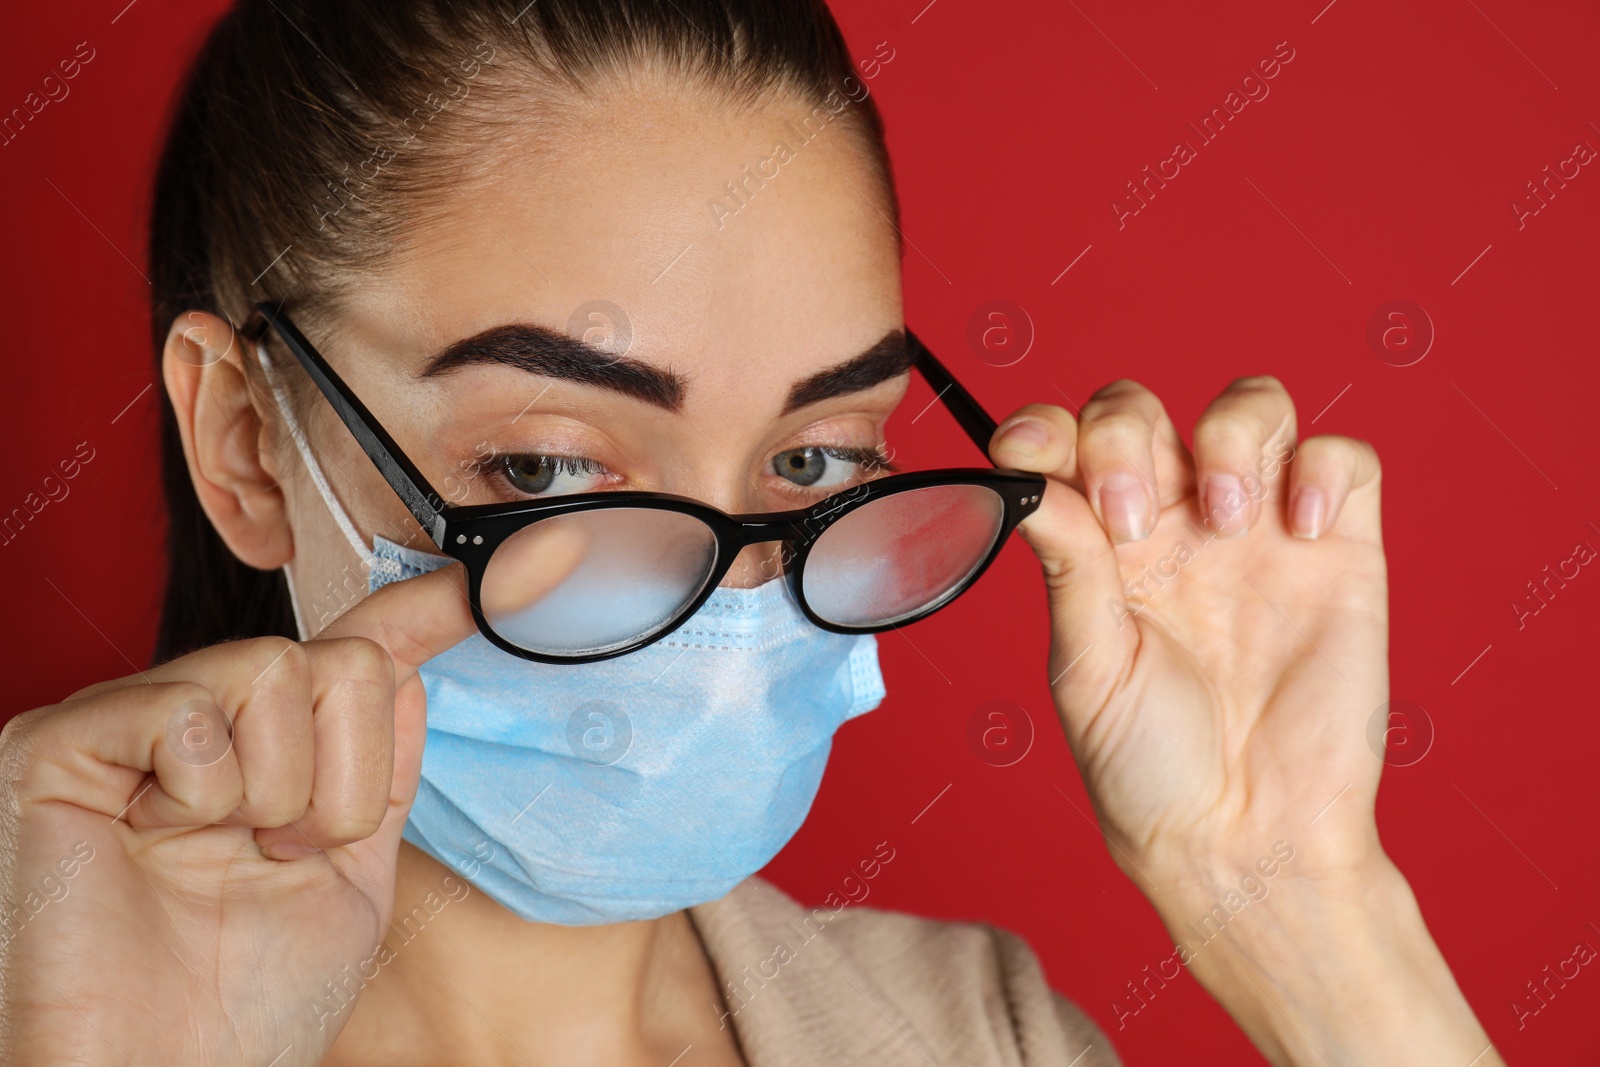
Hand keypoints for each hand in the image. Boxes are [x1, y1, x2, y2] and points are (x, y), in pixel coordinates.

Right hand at [0, 524, 579, 1065]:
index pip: (346, 654)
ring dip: (283, 789)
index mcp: (262, 753)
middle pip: (334, 658)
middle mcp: (196, 726)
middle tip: (289, 849)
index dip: (416, 613)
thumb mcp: (350, 875)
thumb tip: (412, 667)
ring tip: (230, 852)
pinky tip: (160, 837)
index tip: (479, 590)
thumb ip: (379, 771)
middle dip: (344, 775)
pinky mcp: (56, 746)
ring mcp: (124, 728)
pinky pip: (189, 709)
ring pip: (273, 667)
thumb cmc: (244, 1005)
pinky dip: (203, 789)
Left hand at [991, 377, 1497, 1064]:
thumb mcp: (1087, 668)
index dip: (1043, 428)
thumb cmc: (1150, 769)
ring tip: (1225, 520)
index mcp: (1100, 548)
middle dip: (1127, 437)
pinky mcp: (1341, 550)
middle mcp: (1174, 526)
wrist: (1245, 838)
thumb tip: (1025, 480)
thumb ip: (1068, 567)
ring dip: (1229, 435)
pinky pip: (1345, 459)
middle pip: (1143, 409)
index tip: (1027, 454)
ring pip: (1251, 405)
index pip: (1067, 445)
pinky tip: (1299, 532)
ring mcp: (1259, 531)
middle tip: (1133, 523)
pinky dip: (1323, 468)